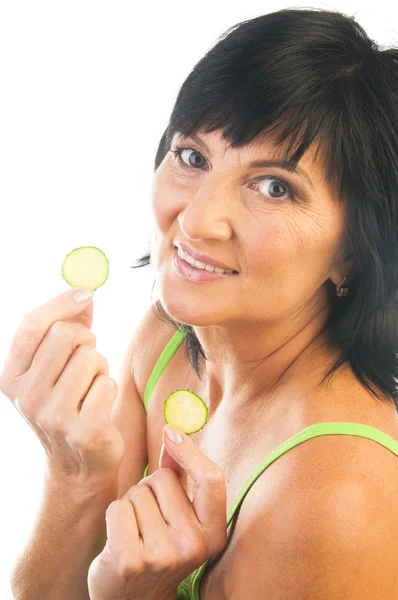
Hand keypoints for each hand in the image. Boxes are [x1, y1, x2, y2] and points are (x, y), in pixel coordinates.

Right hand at [0, 288, 124, 493]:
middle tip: (87, 360)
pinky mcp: (83, 431)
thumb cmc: (68, 403)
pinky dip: (110, 388)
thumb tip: (84, 294)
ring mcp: (53, 416)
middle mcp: (26, 396)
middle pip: (66, 335)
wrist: (77, 464)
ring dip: (100, 367)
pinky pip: (108, 383)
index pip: (32, 324)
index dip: (62, 302)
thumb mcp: (54, 368)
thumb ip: (65, 327)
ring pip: (91, 357)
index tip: (86, 294)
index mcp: (12, 376)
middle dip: (86, 340)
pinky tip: (100, 405)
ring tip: (92, 386)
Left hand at [87, 424, 227, 599]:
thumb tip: (174, 434)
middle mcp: (193, 545)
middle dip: (150, 488)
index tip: (171, 432)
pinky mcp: (131, 560)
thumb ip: (181, 477)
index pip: (211, 479)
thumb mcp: (180, 519)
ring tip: (136, 532)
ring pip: (138, 493)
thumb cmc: (158, 549)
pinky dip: (115, 517)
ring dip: (131, 505)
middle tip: (150, 519)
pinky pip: (118, 508)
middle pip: (163, 479)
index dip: (190, 451)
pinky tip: (120, 540)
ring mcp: (163, 555)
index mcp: (213, 534)